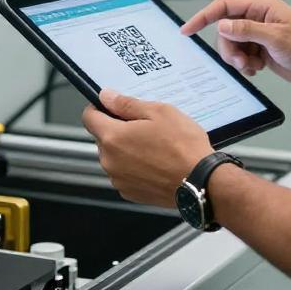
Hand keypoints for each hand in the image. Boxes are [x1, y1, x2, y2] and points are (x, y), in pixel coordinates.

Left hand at [81, 90, 212, 207]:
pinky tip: (155, 162)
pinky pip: (124, 173)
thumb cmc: (183, 147)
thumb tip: (106, 96)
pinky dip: (135, 166)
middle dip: (118, 128)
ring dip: (127, 149)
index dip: (99, 107)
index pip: (89, 117)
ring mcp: (119, 179)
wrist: (201, 182)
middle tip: (145, 125)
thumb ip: (127, 104)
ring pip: (114, 156)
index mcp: (112, 137)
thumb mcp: (158, 112)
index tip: (112, 106)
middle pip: (103, 137)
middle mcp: (109, 161)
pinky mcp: (130, 193)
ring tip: (154, 145)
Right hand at [181, 0, 290, 90]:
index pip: (223, 6)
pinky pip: (240, 56)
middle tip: (241, 62)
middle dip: (229, 48)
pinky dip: (245, 65)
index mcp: (260, 5)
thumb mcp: (275, 38)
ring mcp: (258, 33)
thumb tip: (221, 26)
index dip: (203, 17)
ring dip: (237, 59)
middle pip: (225, 30)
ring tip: (253, 67)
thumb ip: (245, 30)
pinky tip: (258, 69)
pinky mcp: (261, 49)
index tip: (187, 30)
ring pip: (231, 45)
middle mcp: (257, 16)